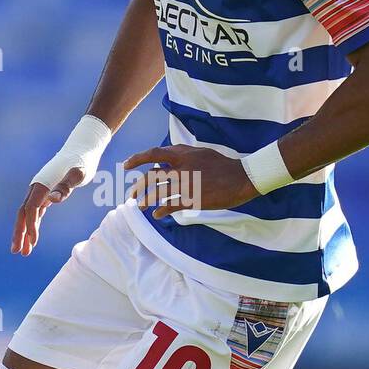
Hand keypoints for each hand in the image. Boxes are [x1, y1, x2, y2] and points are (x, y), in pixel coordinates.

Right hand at [10, 166, 84, 255]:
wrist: (82, 149)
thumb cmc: (81, 161)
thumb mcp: (77, 174)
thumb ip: (65, 186)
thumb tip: (52, 200)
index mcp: (41, 184)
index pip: (31, 209)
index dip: (31, 226)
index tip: (33, 242)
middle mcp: (37, 188)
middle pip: (23, 214)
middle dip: (20, 233)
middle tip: (18, 253)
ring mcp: (40, 191)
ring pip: (28, 215)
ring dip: (25, 233)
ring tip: (24, 252)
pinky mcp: (46, 193)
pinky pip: (36, 212)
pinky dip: (34, 225)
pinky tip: (32, 238)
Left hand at [121, 144, 256, 218]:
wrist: (242, 178)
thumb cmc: (222, 165)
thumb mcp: (201, 153)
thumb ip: (182, 155)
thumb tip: (165, 161)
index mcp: (183, 154)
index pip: (154, 154)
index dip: (137, 159)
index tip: (126, 166)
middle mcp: (182, 168)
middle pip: (152, 176)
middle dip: (139, 185)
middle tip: (132, 194)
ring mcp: (187, 184)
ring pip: (158, 192)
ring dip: (146, 200)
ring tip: (140, 206)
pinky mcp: (193, 199)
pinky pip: (171, 206)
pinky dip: (161, 211)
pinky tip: (156, 215)